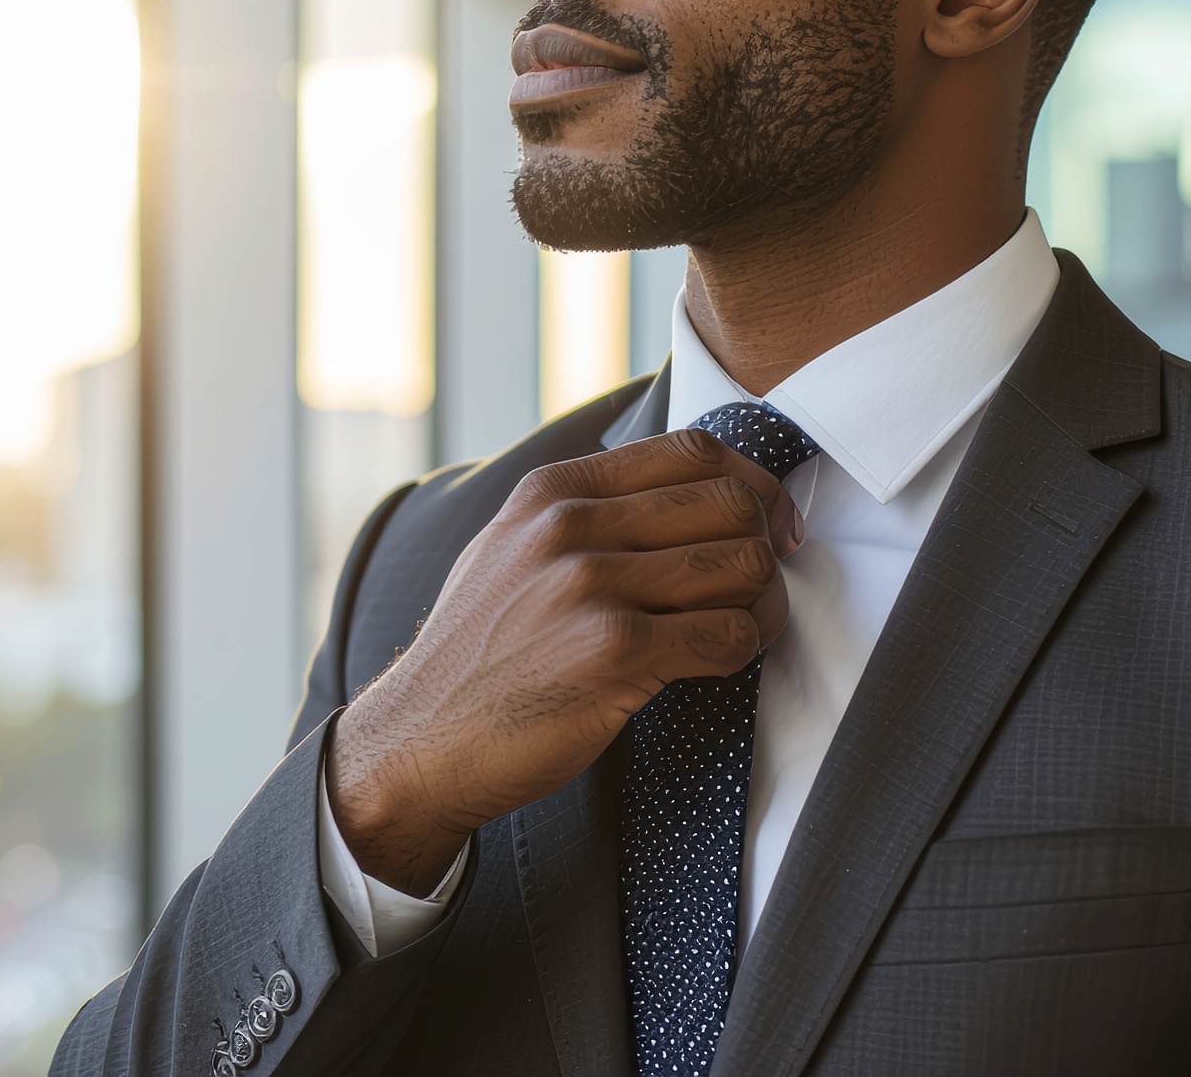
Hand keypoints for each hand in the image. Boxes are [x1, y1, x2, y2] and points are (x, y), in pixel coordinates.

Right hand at [326, 428, 801, 894]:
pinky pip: (728, 635)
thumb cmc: (477, 655)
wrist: (421, 740)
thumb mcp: (509, 550)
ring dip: (764, 604)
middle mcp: (570, 526)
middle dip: (768, 545)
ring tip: (746, 627)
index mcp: (552, 491)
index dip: (753, 483)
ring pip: (741, 567)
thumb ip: (579, 511)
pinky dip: (743, 651)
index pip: (692, 450)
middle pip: (729, 503)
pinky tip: (718, 663)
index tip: (769, 521)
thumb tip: (677, 492)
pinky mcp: (615, 651)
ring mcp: (591, 586)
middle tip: (768, 582)